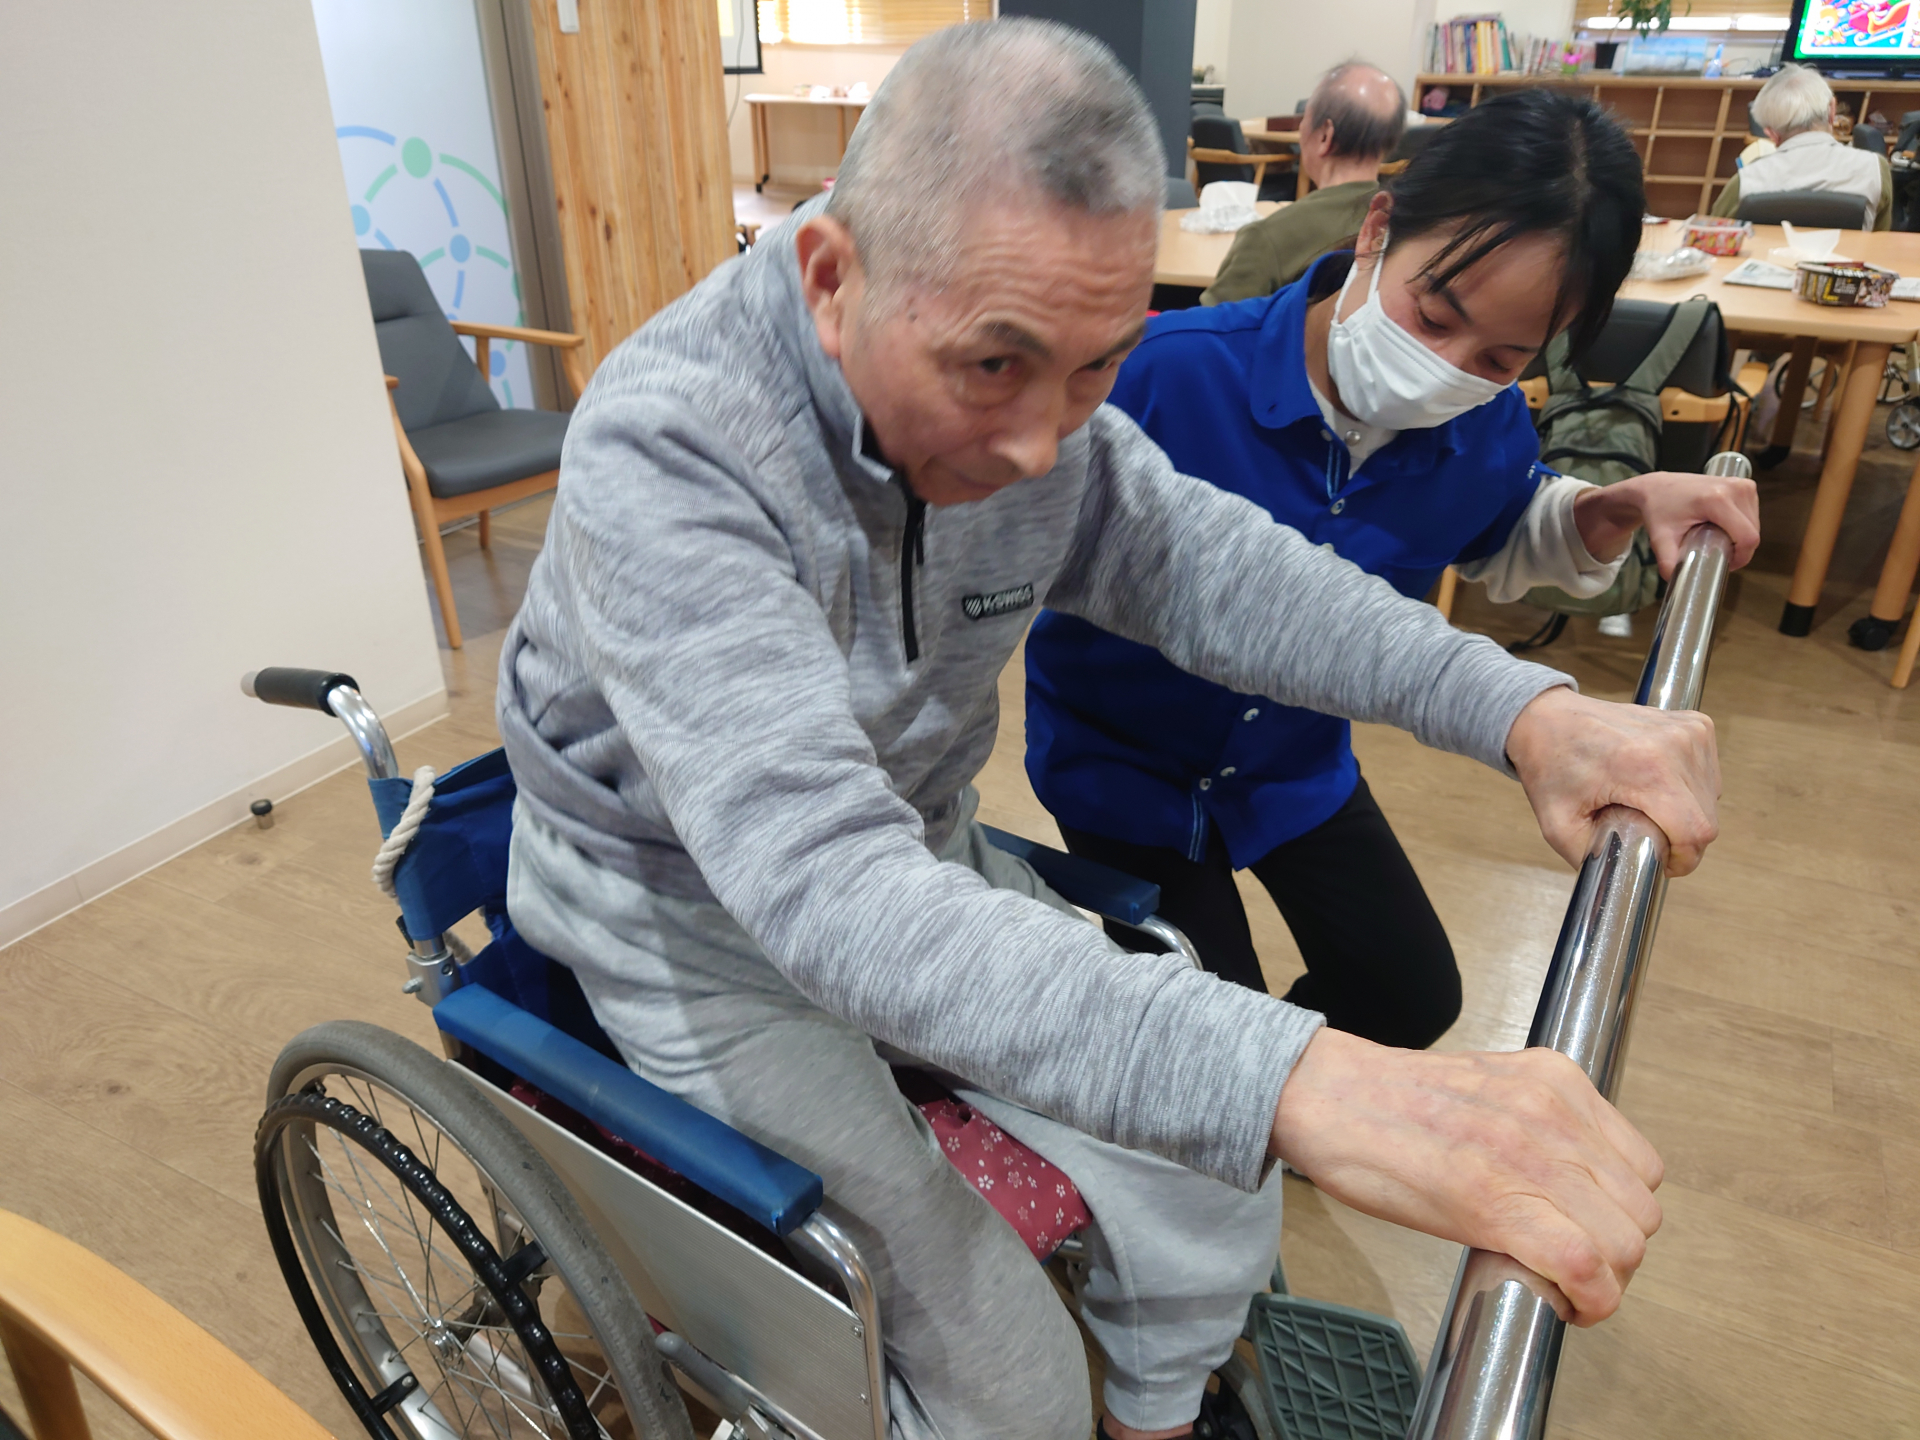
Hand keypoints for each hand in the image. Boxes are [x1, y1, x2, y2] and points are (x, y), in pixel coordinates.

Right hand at [1271, 1028, 1662, 1325]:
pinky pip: (1583, 1264)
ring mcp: (1529, 1155)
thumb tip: (1572, 1190)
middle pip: (1640, 1213)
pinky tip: (1564, 1304)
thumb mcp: (1488, 1091)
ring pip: (1623, 1244)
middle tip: (1575, 1269)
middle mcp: (1554, 1113)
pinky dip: (1589, 1299)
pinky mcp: (1496, 1200)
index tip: (1594, 1234)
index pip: (1642, 1168)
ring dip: (1604, 1280)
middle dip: (1617, 1254)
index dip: (1623, 1214)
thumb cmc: (1391, 1104)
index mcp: (1554, 1082)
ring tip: (1564, 1285)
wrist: (1329, 1098)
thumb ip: (1539, 1127)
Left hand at [1506, 685, 1718, 875]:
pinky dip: (1688, 788)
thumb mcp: (1558, 826)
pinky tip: (1656, 783)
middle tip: (1640, 830)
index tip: (1660, 863)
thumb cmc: (1550, 766)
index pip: (1695, 830)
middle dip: (1679, 837)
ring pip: (1711, 797)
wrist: (1548, 718)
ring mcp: (1688, 730)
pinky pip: (1707, 774)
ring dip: (1685, 812)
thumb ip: (1594, 860)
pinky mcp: (1696, 723)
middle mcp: (1674, 744)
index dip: (1683, 858)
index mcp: (1643, 767)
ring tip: (1644, 804)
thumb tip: (1621, 885)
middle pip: (1705, 818)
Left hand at [1572, 470, 1759, 578]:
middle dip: (1739, 549)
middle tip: (1716, 553)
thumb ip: (1668, 561)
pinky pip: (1752, 514)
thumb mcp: (1660, 538)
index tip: (1725, 565)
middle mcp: (1735, 489)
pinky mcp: (1745, 485)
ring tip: (1717, 539)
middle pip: (1753, 532)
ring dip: (1741, 538)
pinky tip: (1723, 527)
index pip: (1747, 538)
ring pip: (1755, 524)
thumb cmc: (1659, 511)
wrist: (1657, 487)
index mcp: (1717, 500)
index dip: (1741, 557)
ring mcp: (1743, 484)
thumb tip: (1675, 580)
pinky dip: (1742, 526)